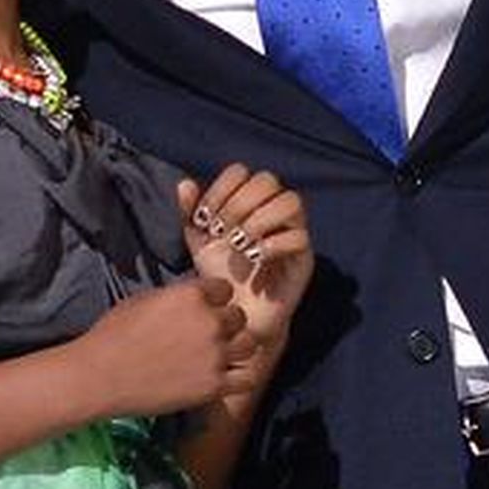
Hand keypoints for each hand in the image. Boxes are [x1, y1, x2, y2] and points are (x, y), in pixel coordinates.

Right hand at [71, 277, 256, 418]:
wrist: (100, 376)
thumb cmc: (114, 334)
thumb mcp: (146, 299)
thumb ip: (179, 296)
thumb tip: (195, 297)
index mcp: (193, 295)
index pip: (225, 289)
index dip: (215, 298)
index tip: (207, 308)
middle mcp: (210, 322)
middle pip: (239, 317)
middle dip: (226, 323)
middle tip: (210, 334)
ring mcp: (215, 355)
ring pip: (249, 344)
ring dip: (236, 347)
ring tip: (221, 354)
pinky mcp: (213, 386)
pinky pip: (246, 378)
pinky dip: (239, 377)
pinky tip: (227, 376)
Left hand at [178, 164, 313, 364]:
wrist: (236, 317)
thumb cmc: (221, 276)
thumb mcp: (200, 243)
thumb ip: (191, 214)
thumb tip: (185, 184)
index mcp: (250, 201)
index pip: (241, 171)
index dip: (220, 189)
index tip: (204, 219)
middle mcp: (275, 210)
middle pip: (267, 180)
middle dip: (238, 204)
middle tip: (221, 232)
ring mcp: (293, 232)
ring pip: (290, 201)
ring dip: (259, 220)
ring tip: (239, 245)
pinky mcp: (304, 258)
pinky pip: (299, 237)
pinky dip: (272, 245)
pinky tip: (253, 259)